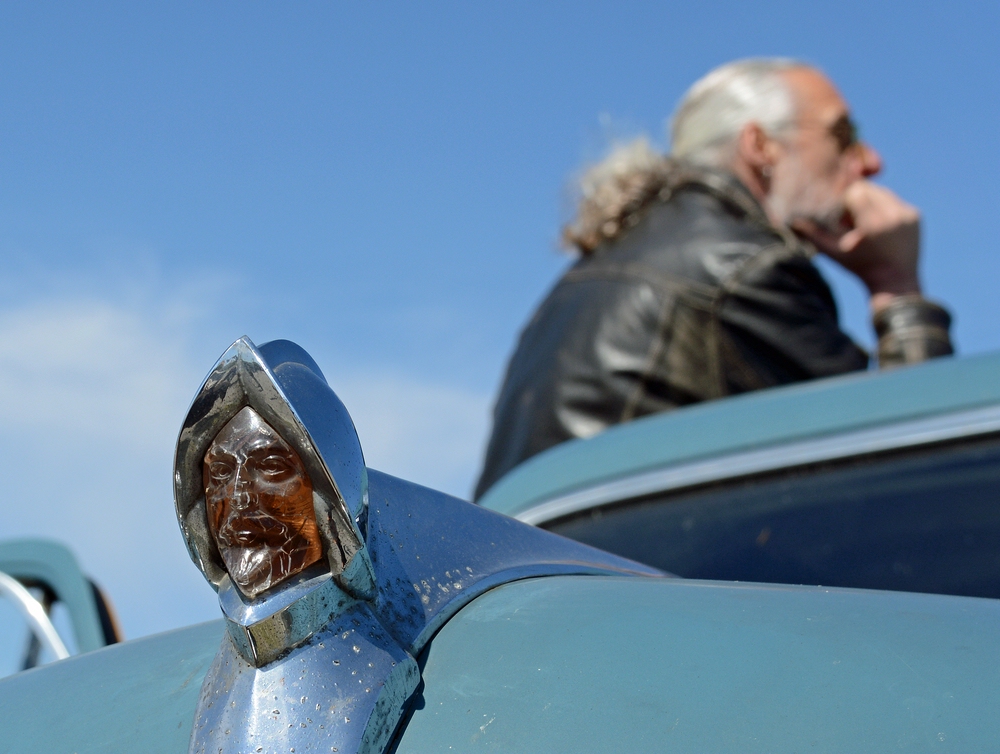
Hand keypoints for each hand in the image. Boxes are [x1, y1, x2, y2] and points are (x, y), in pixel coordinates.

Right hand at [792, 181, 921, 311]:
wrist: (895, 282)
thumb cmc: (860, 268)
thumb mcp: (834, 252)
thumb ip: (814, 235)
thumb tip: (792, 221)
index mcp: (874, 222)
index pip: (855, 190)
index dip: (844, 201)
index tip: (840, 216)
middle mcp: (894, 214)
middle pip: (869, 188)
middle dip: (856, 199)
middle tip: (849, 218)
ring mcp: (908, 213)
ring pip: (882, 192)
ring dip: (869, 201)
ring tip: (863, 221)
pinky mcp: (915, 215)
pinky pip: (894, 201)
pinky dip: (883, 207)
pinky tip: (877, 224)